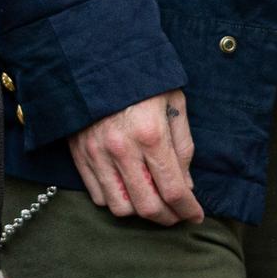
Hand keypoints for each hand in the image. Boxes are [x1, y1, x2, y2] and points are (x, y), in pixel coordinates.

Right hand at [69, 90, 204, 226]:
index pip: (173, 189)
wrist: (97, 59)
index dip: (188, 210)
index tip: (196, 216)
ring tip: (153, 203)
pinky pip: (97, 195)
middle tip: (177, 215)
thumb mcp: (174, 101)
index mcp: (151, 134)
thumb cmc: (142, 78)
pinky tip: (128, 190)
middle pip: (147, 206)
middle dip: (167, 218)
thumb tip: (186, 185)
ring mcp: (97, 154)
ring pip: (120, 207)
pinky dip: (116, 200)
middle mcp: (122, 149)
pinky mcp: (80, 154)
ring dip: (139, 212)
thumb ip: (182, 145)